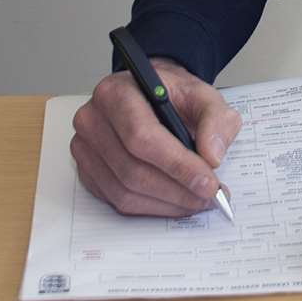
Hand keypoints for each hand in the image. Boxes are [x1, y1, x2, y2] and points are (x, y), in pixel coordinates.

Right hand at [70, 58, 240, 216]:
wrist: (150, 94)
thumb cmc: (172, 93)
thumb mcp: (202, 95)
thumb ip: (215, 120)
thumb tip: (212, 157)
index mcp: (117, 93)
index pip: (142, 136)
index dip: (177, 165)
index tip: (208, 182)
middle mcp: (93, 120)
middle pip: (132, 169)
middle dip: (177, 190)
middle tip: (209, 196)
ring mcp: (86, 148)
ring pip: (124, 191)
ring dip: (167, 203)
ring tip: (197, 200)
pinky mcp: (88, 171)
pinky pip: (117, 200)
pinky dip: (151, 207)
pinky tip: (175, 200)